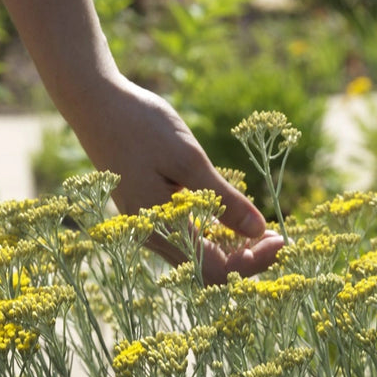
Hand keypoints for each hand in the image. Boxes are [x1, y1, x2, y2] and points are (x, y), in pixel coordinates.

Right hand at [67, 74, 283, 284]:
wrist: (95, 105)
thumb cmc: (141, 126)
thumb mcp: (189, 160)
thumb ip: (224, 201)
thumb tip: (259, 231)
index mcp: (160, 230)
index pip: (216, 271)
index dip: (255, 262)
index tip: (282, 239)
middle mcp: (151, 238)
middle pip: (207, 271)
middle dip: (247, 259)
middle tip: (276, 234)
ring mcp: (145, 228)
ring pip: (195, 257)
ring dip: (230, 248)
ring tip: (259, 226)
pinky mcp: (145, 213)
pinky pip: (184, 239)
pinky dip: (212, 234)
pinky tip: (228, 214)